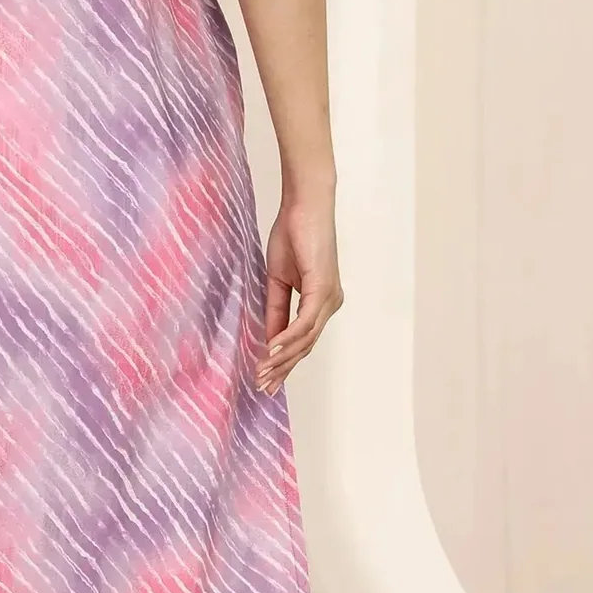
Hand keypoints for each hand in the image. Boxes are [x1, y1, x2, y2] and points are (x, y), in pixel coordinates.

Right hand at [256, 189, 342, 391]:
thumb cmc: (292, 234)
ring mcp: (330, 298)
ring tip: (262, 373)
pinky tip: (271, 351)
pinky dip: (287, 338)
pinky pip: (304, 323)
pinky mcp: (323, 289)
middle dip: (282, 369)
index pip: (302, 340)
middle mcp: (330, 304)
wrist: (304, 205)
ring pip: (305, 339)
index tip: (266, 378)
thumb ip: (276, 310)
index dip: (284, 362)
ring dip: (282, 358)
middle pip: (305, 346)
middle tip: (262, 387)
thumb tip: (269, 339)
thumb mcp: (278, 279)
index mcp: (321, 301)